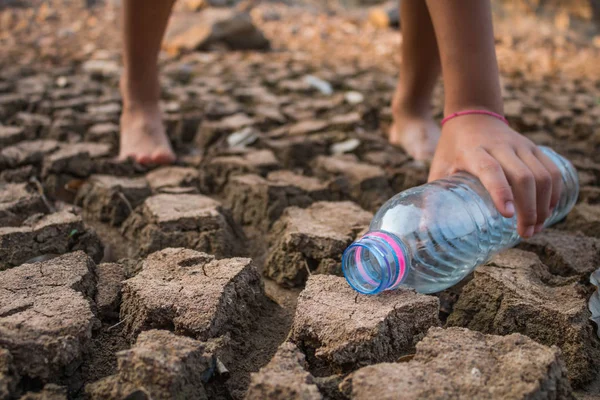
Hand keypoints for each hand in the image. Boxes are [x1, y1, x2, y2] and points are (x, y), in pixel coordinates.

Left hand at [428, 114, 561, 237]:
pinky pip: (552, 169)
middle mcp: (500, 146)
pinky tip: (550, 210)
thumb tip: (422, 229)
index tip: (507, 216)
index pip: (491, 170)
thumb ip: (433, 195)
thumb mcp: (439, 167)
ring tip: (536, 227)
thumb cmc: (452, 148)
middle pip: (523, 177)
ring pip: (542, 174)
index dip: (501, 192)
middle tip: (525, 233)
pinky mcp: (533, 147)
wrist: (472, 114)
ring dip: (544, 204)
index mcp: (473, 151)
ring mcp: (520, 145)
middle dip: (529, 208)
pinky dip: (555, 191)